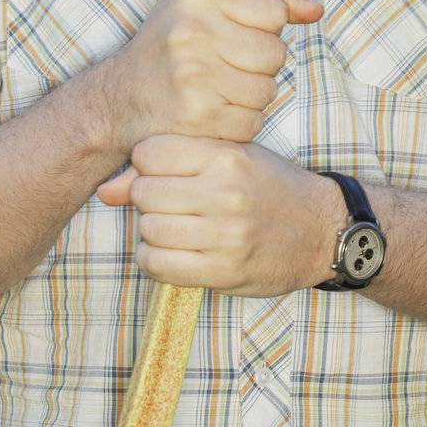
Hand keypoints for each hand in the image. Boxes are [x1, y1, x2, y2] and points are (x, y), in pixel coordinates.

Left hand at [96, 134, 343, 296]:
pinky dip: (155, 260)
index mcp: (226, 156)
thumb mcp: (228, 156)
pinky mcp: (225, 272)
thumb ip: (168, 164)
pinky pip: (160, 266)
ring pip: (149, 230)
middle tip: (170, 202)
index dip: (147, 163)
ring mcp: (226, 236)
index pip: (149, 153)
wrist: (321, 229)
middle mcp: (225, 193)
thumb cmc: (268, 185)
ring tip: (174, 227)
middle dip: (148, 198)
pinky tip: (173, 251)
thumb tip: (105, 191)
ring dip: (152, 231)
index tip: (164, 171)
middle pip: (145, 193)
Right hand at [102, 0, 322, 151]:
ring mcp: (195, 77)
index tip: (238, 33)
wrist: (120, 98)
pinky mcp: (199, 117)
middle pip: (275, 53)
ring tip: (218, 88)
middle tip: (225, 64)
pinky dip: (239, 121)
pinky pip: (252, 121)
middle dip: (260, 64)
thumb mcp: (207, 4)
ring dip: (251, 95)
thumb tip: (315, 10)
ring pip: (267, 90)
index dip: (264, 27)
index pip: (273, 11)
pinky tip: (213, 111)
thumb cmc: (171, 46)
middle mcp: (192, 33)